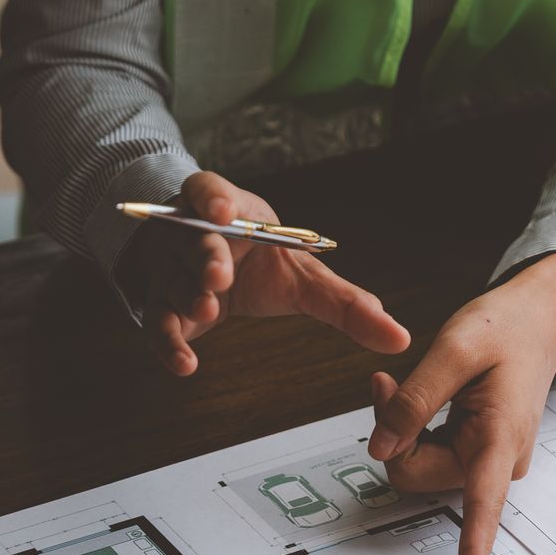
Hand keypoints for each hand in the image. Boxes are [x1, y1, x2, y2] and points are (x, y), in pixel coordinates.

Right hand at [116, 171, 409, 375]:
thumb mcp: (303, 274)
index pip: (210, 189)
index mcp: (227, 209)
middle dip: (207, 257)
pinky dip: (168, 344)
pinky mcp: (158, 304)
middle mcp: (191, 233)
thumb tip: (398, 338)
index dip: (215, 197)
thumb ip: (345, 303)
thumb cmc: (258, 260)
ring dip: (189, 296)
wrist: (212, 270)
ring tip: (206, 309)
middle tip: (219, 276)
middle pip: (193, 240)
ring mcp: (169, 268)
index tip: (224, 209)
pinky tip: (185, 365)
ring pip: (174, 281)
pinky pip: (157, 324)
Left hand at [366, 253, 555, 554]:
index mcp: (500, 438)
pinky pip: (427, 456)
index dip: (472, 554)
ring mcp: (486, 461)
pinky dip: (413, 430)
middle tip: (387, 383)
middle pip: (416, 474)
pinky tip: (424, 396)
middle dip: (393, 434)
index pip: (483, 507)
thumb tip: (380, 451)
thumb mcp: (454, 349)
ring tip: (406, 384)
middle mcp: (496, 461)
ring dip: (401, 430)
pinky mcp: (476, 455)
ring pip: (417, 466)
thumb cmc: (504, 329)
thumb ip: (414, 402)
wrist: (538, 319)